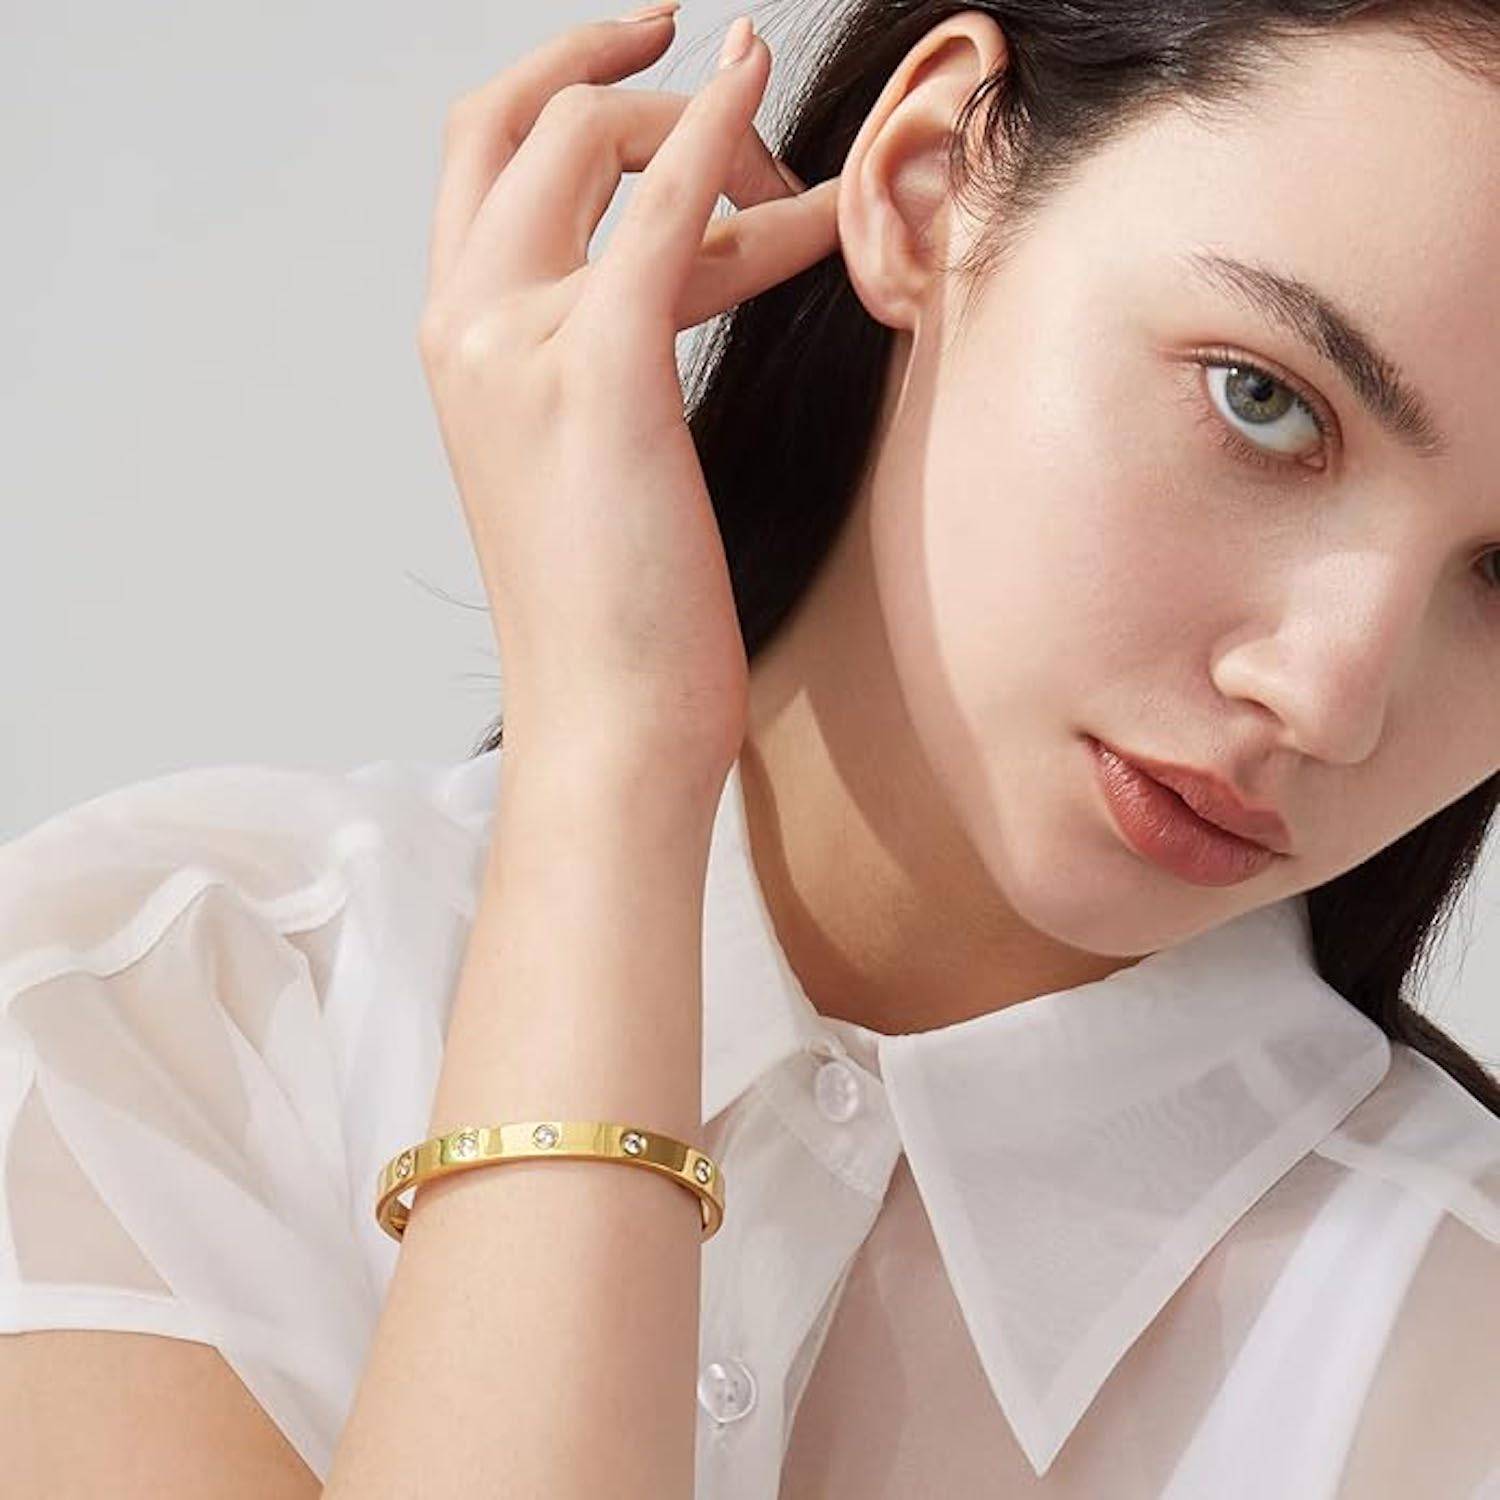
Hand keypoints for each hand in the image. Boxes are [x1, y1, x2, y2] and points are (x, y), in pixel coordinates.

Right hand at [417, 11, 839, 775]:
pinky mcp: (598, 370)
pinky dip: (712, 129)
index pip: (487, 167)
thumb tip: (688, 285)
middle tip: (732, 79)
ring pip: (586, 137)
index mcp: (458, 350)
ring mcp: (515, 342)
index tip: (681, 84)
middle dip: (624, 74)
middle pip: (518, 119)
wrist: (606, 724)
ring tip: (803, 178)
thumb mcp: (594, 464)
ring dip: (703, 121)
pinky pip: (662, 203)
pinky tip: (758, 78)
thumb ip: (607, 362)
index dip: (575, 95)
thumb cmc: (616, 615)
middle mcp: (463, 326)